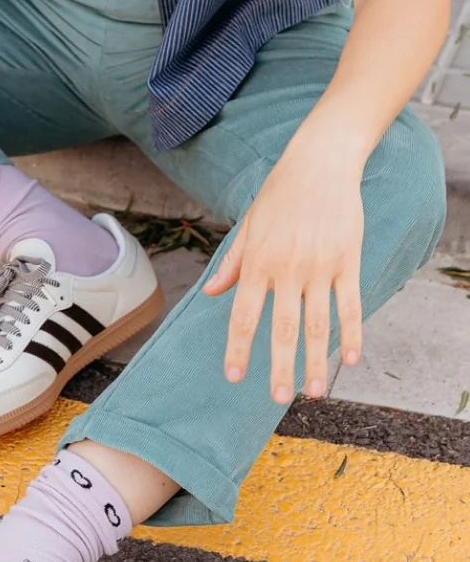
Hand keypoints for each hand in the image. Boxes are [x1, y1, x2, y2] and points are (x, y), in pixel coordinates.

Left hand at [200, 141, 364, 404]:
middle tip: (278, 398)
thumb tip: (210, 292)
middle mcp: (287, 268)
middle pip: (283, 328)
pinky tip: (351, 360)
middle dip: (279, 367)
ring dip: (317, 362)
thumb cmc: (279, 193)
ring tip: (313, 392)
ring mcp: (320, 266)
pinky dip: (352, 334)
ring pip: (318, 324)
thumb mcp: (249, 225)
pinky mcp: (348, 261)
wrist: (319, 163)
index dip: (239, 348)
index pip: (244, 315)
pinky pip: (350, 305)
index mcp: (258, 261)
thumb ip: (233, 262)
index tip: (234, 376)